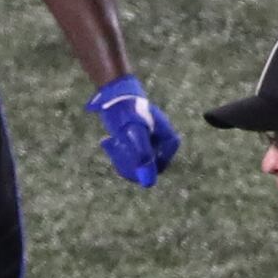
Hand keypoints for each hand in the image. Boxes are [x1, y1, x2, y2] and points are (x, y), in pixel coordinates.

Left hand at [90, 74, 181, 188]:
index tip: (122, 158)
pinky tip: (108, 141)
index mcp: (169, 140)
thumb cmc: (127, 111)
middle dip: (127, 160)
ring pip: (136, 163)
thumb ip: (142, 156)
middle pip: (146, 167)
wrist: (115, 94)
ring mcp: (152, 142)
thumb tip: (148, 182)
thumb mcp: (133, 133)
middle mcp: (163, 143)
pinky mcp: (140, 141)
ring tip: (110, 141)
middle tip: (114, 145)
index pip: (156, 169)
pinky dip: (118, 152)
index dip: (138, 168)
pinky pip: (130, 157)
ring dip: (121, 156)